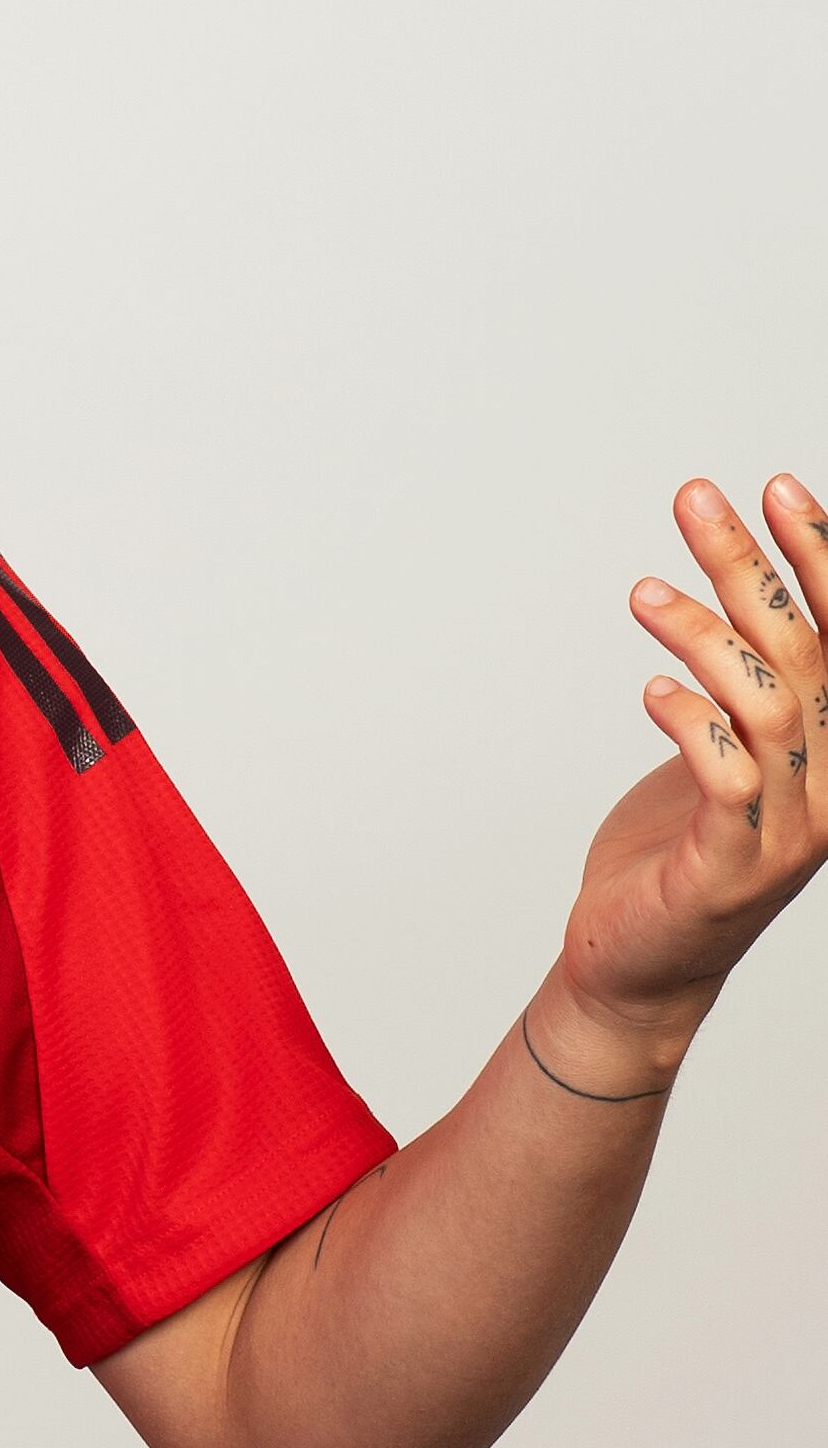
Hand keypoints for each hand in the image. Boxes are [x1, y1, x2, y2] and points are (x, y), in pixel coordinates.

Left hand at [556, 475, 826, 1052]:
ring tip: (641, 594)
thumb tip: (738, 594)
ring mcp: (789, 828)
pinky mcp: (732, 864)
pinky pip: (729, 777)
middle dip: (755, 565)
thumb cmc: (677, 848)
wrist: (638, 963)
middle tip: (694, 500)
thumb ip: (745, 685)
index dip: (822, 559)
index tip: (777, 484)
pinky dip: (693, 723)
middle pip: (808, 652)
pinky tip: (650, 690)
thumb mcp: (719, 750)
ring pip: (772, 706)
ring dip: (705, 636)